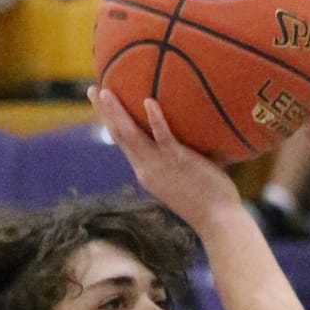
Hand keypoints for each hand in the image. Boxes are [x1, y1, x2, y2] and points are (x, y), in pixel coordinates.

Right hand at [90, 82, 240, 232]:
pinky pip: (163, 137)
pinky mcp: (178, 161)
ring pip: (131, 134)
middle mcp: (146, 168)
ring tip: (105, 91)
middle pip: (119, 135)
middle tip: (91, 89)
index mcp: (145, 171)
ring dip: (116, 112)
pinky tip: (149, 101)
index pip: (122, 143)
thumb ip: (180, 155)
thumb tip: (193, 132)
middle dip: (103, 112)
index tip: (100, 105)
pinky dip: (155, 119)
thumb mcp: (183, 176)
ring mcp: (160, 165)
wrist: (217, 220)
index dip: (109, 123)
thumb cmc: (208, 198)